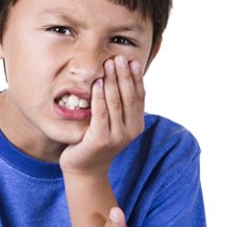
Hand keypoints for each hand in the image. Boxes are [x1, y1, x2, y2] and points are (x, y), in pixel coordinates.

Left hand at [59, 55, 144, 174]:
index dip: (136, 77)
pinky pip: (101, 113)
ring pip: (115, 102)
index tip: (132, 60)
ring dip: (112, 81)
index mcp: (137, 124)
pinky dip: (99, 96)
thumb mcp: (115, 122)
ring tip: (108, 64)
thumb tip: (124, 75)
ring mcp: (116, 137)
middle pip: (128, 97)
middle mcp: (130, 131)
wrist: (85, 169)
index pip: (139, 96)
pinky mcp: (100, 140)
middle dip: (124, 75)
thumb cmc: (98, 140)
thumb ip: (121, 105)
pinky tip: (97, 83)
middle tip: (119, 57)